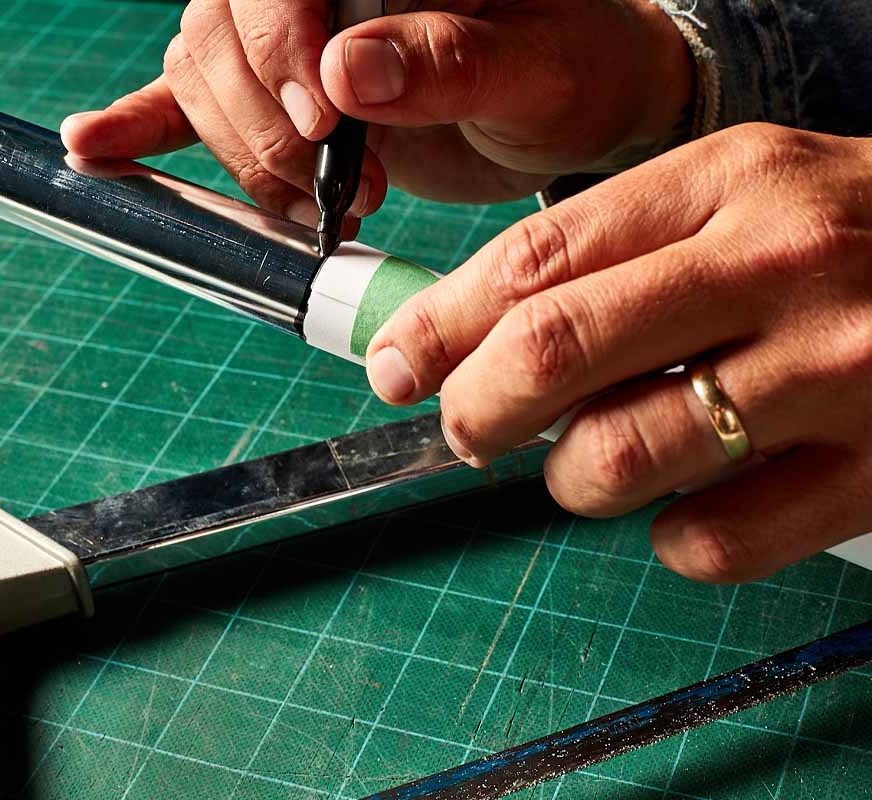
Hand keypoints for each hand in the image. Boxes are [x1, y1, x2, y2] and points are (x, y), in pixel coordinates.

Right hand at [60, 0, 692, 227]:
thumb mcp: (540, 64)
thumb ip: (450, 61)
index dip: (277, 42)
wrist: (567, 105)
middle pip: (222, 29)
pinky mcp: (273, 92)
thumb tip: (348, 71)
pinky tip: (93, 146)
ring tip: (311, 201)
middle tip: (338, 184)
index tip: (322, 124)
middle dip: (266, 122)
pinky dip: (139, 127)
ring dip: (241, 152)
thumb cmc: (570, 70)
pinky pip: (184, 101)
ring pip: (200, 73)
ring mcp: (284, 33)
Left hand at [364, 123, 871, 582]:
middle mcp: (778, 265)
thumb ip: (615, 250)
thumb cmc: (852, 236)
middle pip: (555, 351)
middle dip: (475, 410)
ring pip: (618, 458)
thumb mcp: (740, 195)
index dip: (440, 325)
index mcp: (728, 181)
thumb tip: (468, 338)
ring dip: (570, 479)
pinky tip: (689, 502)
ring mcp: (836, 371)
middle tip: (466, 431)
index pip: (535, 259)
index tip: (394, 366)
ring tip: (588, 464)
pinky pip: (709, 542)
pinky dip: (669, 538)